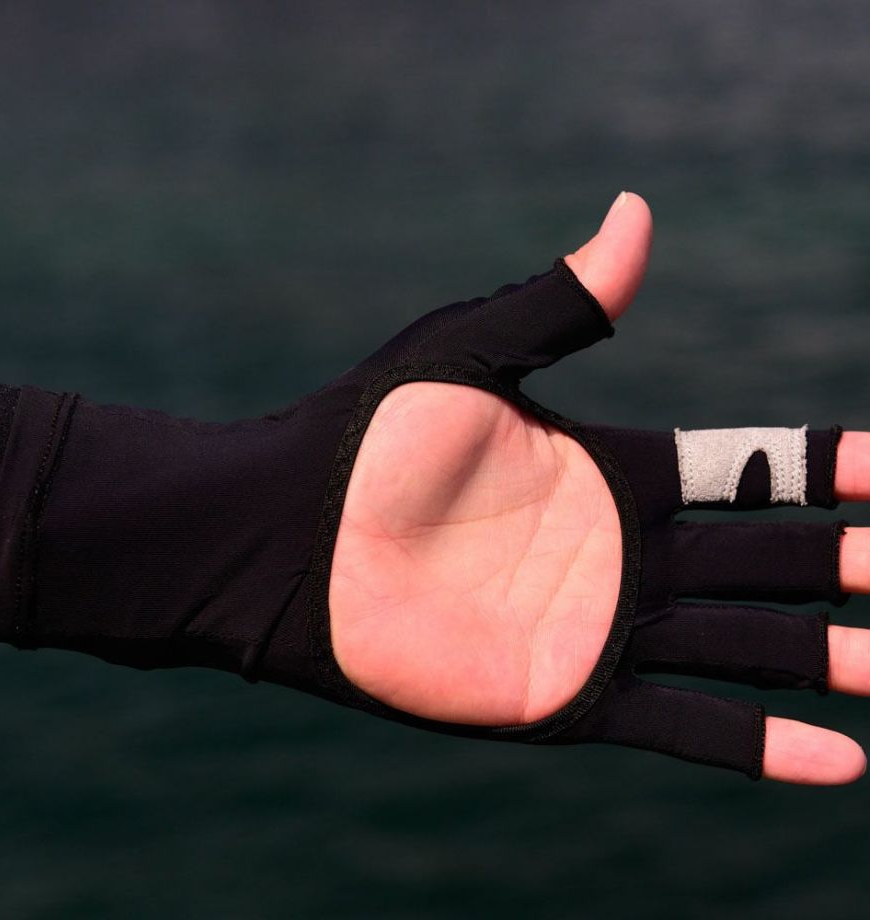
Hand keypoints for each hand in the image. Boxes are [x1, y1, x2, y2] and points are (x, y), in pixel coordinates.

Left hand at [329, 193, 869, 784]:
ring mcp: (599, 630)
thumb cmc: (369, 438)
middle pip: (772, 563)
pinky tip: (843, 759)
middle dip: (856, 565)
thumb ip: (565, 300)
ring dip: (834, 660)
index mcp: (610, 471)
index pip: (753, 471)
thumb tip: (639, 207)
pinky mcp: (567, 699)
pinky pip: (686, 725)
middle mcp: (620, 554)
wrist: (290, 537)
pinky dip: (763, 744)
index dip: (834, 470)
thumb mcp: (471, 352)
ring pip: (749, 648)